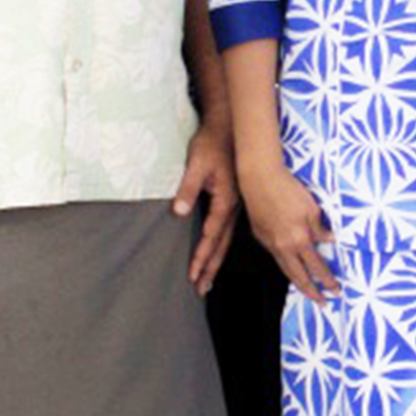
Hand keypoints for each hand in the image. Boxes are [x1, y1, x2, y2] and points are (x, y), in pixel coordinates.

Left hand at [171, 121, 238, 294]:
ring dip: (215, 260)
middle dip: (210, 268)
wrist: (229, 128)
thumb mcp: (196, 165)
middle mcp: (233, 207)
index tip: (193, 275)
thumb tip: (179, 211)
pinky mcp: (233, 201)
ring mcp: (236, 205)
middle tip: (201, 288)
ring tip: (207, 279)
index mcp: (226, 201)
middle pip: (221, 245)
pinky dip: (220, 246)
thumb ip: (187, 189)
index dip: (201, 257)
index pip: (210, 236)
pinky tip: (215, 253)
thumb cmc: (211, 144)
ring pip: (226, 240)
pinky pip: (227, 230)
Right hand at [240, 159, 338, 303]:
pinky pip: (275, 256)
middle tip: (321, 302)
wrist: (259, 178)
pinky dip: (285, 265)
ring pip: (285, 269)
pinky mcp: (260, 236)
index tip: (334, 290)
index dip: (326, 280)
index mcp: (299, 239)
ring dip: (297, 282)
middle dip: (311, 291)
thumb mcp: (311, 207)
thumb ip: (320, 227)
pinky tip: (290, 265)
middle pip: (298, 276)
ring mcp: (269, 243)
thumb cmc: (287, 189)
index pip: (316, 267)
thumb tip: (330, 240)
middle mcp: (283, 246)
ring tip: (306, 290)